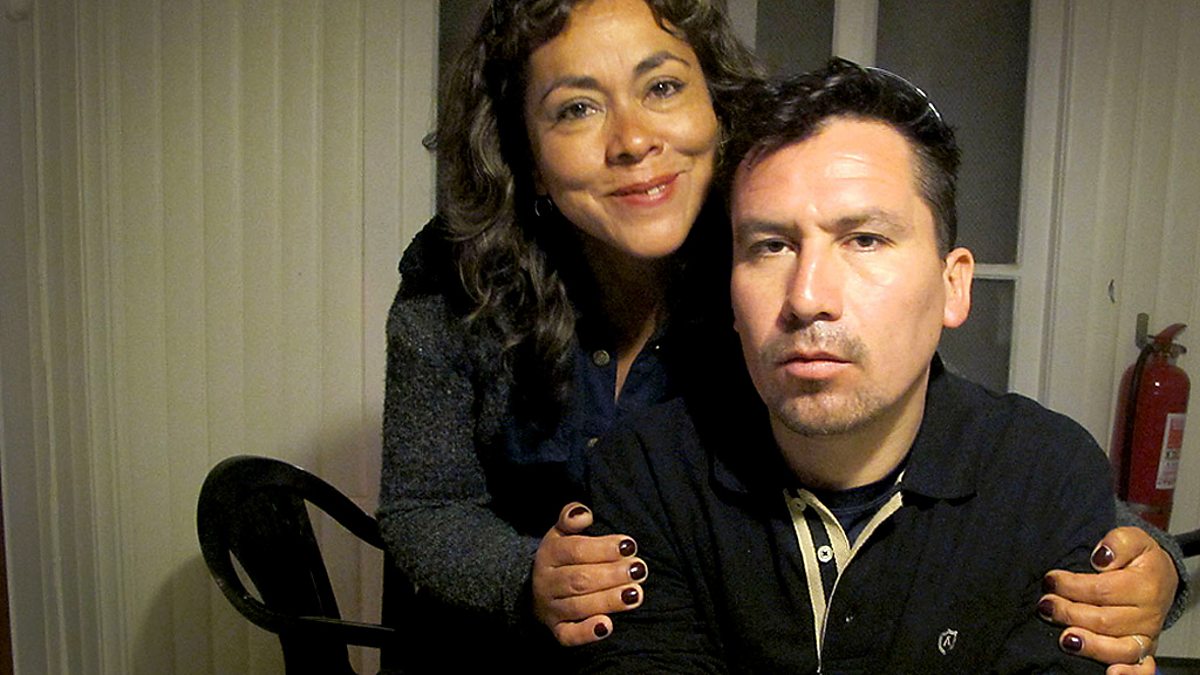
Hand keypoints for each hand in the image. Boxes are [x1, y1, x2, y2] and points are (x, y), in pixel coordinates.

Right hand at [532, 502, 646, 645]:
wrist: (538, 590)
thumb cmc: (563, 557)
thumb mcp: (562, 533)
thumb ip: (571, 517)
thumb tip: (585, 514)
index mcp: (549, 554)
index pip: (575, 550)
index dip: (603, 548)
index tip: (629, 545)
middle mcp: (546, 582)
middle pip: (579, 579)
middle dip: (612, 574)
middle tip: (639, 569)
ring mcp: (551, 609)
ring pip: (578, 606)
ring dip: (608, 600)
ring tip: (636, 593)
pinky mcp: (557, 630)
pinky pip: (569, 636)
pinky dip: (587, 633)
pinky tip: (607, 626)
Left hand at [1039, 526, 1175, 666]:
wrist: (1159, 577)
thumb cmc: (1138, 559)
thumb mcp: (1132, 538)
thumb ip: (1117, 542)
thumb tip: (1100, 558)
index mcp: (1144, 586)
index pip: (1101, 590)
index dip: (1071, 586)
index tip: (1050, 579)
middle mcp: (1147, 615)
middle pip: (1103, 620)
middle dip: (1068, 613)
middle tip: (1045, 605)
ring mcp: (1145, 636)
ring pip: (1118, 648)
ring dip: (1088, 645)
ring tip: (1065, 639)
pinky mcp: (1144, 651)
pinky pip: (1141, 669)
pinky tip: (1109, 674)